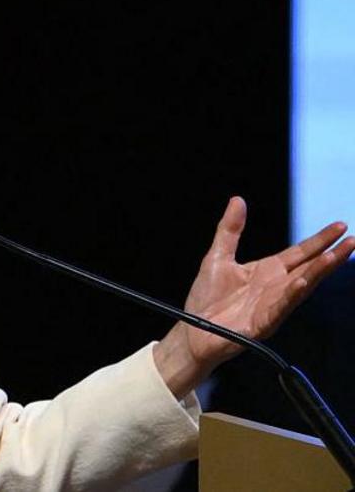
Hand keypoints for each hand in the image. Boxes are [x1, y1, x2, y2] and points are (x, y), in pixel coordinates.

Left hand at [154, 197, 354, 397]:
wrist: (192, 331)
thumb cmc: (206, 299)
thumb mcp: (217, 256)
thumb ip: (230, 230)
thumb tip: (237, 200)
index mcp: (267, 271)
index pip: (300, 252)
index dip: (319, 240)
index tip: (340, 226)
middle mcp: (275, 286)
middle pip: (309, 267)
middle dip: (331, 254)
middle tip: (352, 239)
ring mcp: (272, 305)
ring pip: (302, 285)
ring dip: (319, 271)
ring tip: (337, 255)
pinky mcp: (263, 323)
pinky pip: (281, 306)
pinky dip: (292, 293)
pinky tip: (304, 281)